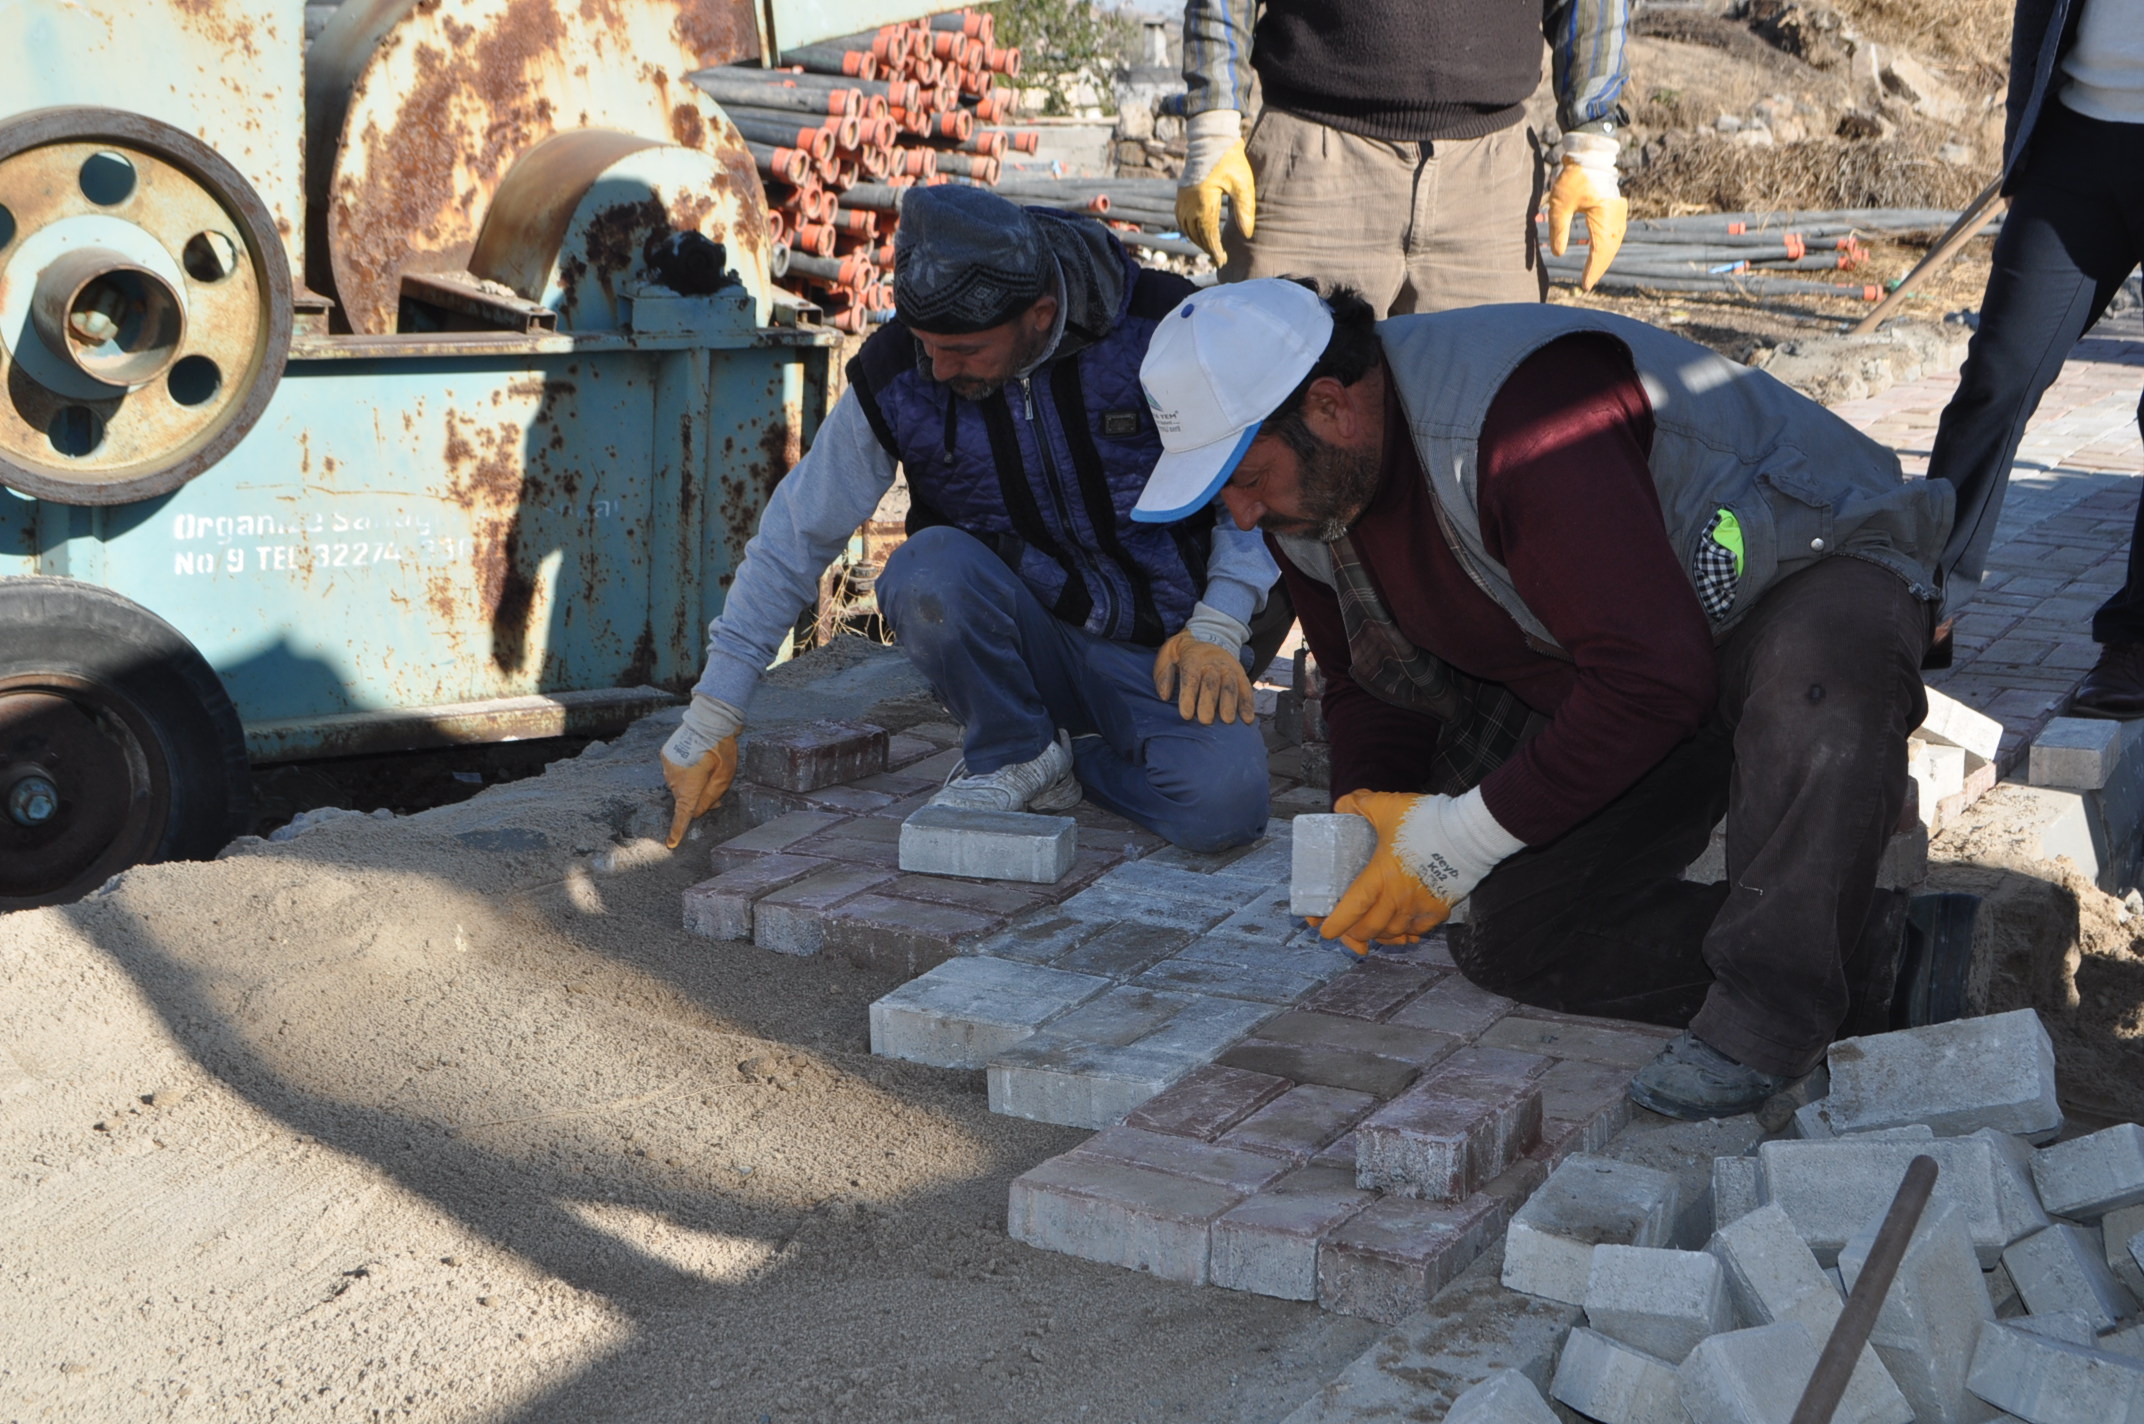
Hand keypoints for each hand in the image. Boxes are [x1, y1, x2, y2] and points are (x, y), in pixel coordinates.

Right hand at [661, 694, 743, 846]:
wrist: (709, 720)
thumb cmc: (721, 749)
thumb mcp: (724, 776)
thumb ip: (711, 797)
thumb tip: (699, 811)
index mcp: (689, 787)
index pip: (683, 814)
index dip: (678, 830)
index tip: (672, 844)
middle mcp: (674, 779)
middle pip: (685, 799)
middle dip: (699, 798)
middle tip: (716, 785)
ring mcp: (668, 767)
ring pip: (680, 785)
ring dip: (692, 783)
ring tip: (707, 767)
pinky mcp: (666, 756)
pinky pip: (675, 771)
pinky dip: (685, 771)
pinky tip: (696, 759)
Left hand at [1153, 628, 1255, 724]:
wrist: (1209, 635)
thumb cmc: (1183, 652)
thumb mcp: (1168, 654)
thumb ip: (1163, 673)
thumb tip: (1164, 696)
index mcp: (1193, 658)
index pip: (1190, 677)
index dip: (1188, 696)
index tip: (1186, 715)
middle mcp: (1213, 663)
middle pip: (1211, 683)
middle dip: (1209, 702)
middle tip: (1205, 721)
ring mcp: (1229, 669)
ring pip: (1230, 685)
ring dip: (1230, 704)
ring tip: (1228, 721)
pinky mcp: (1241, 675)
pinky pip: (1246, 689)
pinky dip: (1248, 704)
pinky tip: (1247, 719)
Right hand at [1174, 111, 1254, 260]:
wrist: (1211, 138)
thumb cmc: (1231, 159)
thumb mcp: (1243, 184)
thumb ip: (1245, 210)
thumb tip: (1247, 234)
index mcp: (1204, 201)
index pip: (1208, 233)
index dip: (1215, 250)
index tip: (1223, 260)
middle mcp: (1189, 202)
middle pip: (1196, 234)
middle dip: (1208, 248)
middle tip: (1220, 259)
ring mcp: (1182, 198)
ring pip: (1187, 228)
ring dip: (1198, 240)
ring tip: (1211, 248)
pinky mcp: (1181, 193)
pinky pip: (1181, 218)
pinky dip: (1189, 229)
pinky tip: (1198, 232)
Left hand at [1318, 788, 1523, 953]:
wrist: (1470, 833)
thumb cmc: (1427, 821)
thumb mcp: (1387, 805)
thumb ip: (1360, 803)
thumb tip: (1342, 804)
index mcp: (1379, 876)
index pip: (1351, 909)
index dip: (1335, 924)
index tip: (1325, 930)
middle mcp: (1397, 898)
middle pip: (1369, 928)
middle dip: (1353, 934)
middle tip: (1346, 930)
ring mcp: (1419, 907)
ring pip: (1393, 933)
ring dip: (1379, 935)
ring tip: (1372, 931)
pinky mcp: (1439, 909)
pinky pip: (1418, 931)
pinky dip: (1406, 934)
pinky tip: (1402, 931)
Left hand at [1546, 132, 1627, 291]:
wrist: (1589, 152)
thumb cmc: (1573, 176)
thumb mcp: (1559, 204)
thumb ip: (1558, 230)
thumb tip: (1558, 254)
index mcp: (1605, 216)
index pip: (1600, 251)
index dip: (1593, 270)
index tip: (1584, 285)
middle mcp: (1616, 214)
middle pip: (1610, 249)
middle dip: (1599, 267)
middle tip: (1587, 282)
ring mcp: (1619, 209)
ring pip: (1613, 241)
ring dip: (1602, 256)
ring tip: (1590, 270)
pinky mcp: (1615, 205)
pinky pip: (1613, 231)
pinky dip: (1604, 243)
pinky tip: (1594, 249)